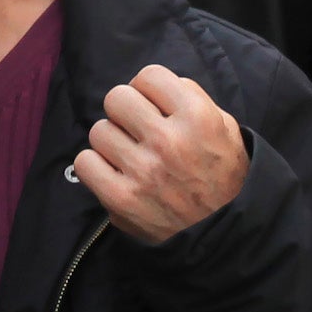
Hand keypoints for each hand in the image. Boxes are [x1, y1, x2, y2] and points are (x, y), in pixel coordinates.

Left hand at [72, 64, 247, 244]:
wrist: (226, 236)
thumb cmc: (223, 176)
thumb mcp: (225, 129)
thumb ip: (191, 98)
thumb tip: (150, 84)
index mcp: (198, 118)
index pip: (148, 75)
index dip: (149, 89)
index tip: (153, 105)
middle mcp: (169, 141)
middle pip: (116, 97)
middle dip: (126, 112)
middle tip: (138, 129)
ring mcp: (143, 171)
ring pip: (99, 130)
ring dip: (112, 141)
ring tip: (131, 156)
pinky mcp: (121, 199)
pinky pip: (84, 162)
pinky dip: (96, 166)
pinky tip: (115, 173)